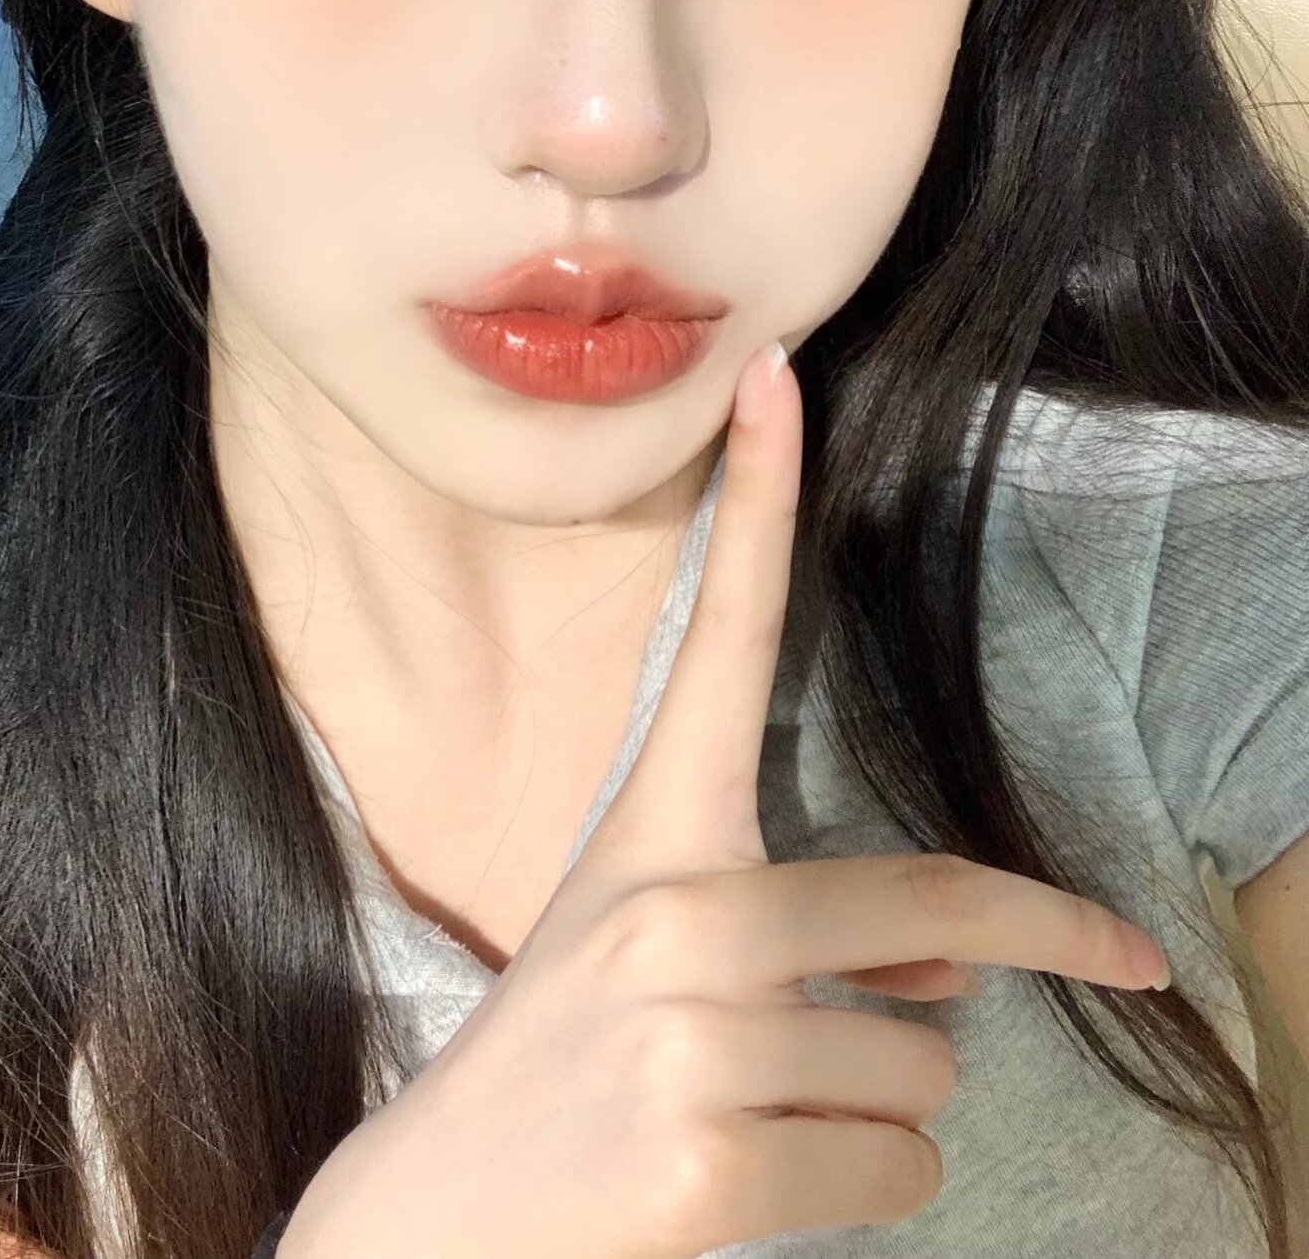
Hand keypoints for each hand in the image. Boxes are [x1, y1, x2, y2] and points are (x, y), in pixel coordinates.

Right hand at [282, 343, 1168, 1258]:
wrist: (428, 1228)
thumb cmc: (555, 1079)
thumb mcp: (649, 971)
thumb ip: (789, 943)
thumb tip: (953, 994)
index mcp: (647, 835)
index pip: (715, 641)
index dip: (753, 504)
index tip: (775, 381)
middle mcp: (670, 910)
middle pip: (930, 909)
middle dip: (1040, 945)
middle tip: (1129, 960)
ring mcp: (687, 1034)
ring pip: (920, 1070)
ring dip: (886, 1104)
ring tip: (765, 1118)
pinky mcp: (708, 1161)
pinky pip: (894, 1166)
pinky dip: (867, 1186)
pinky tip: (758, 1185)